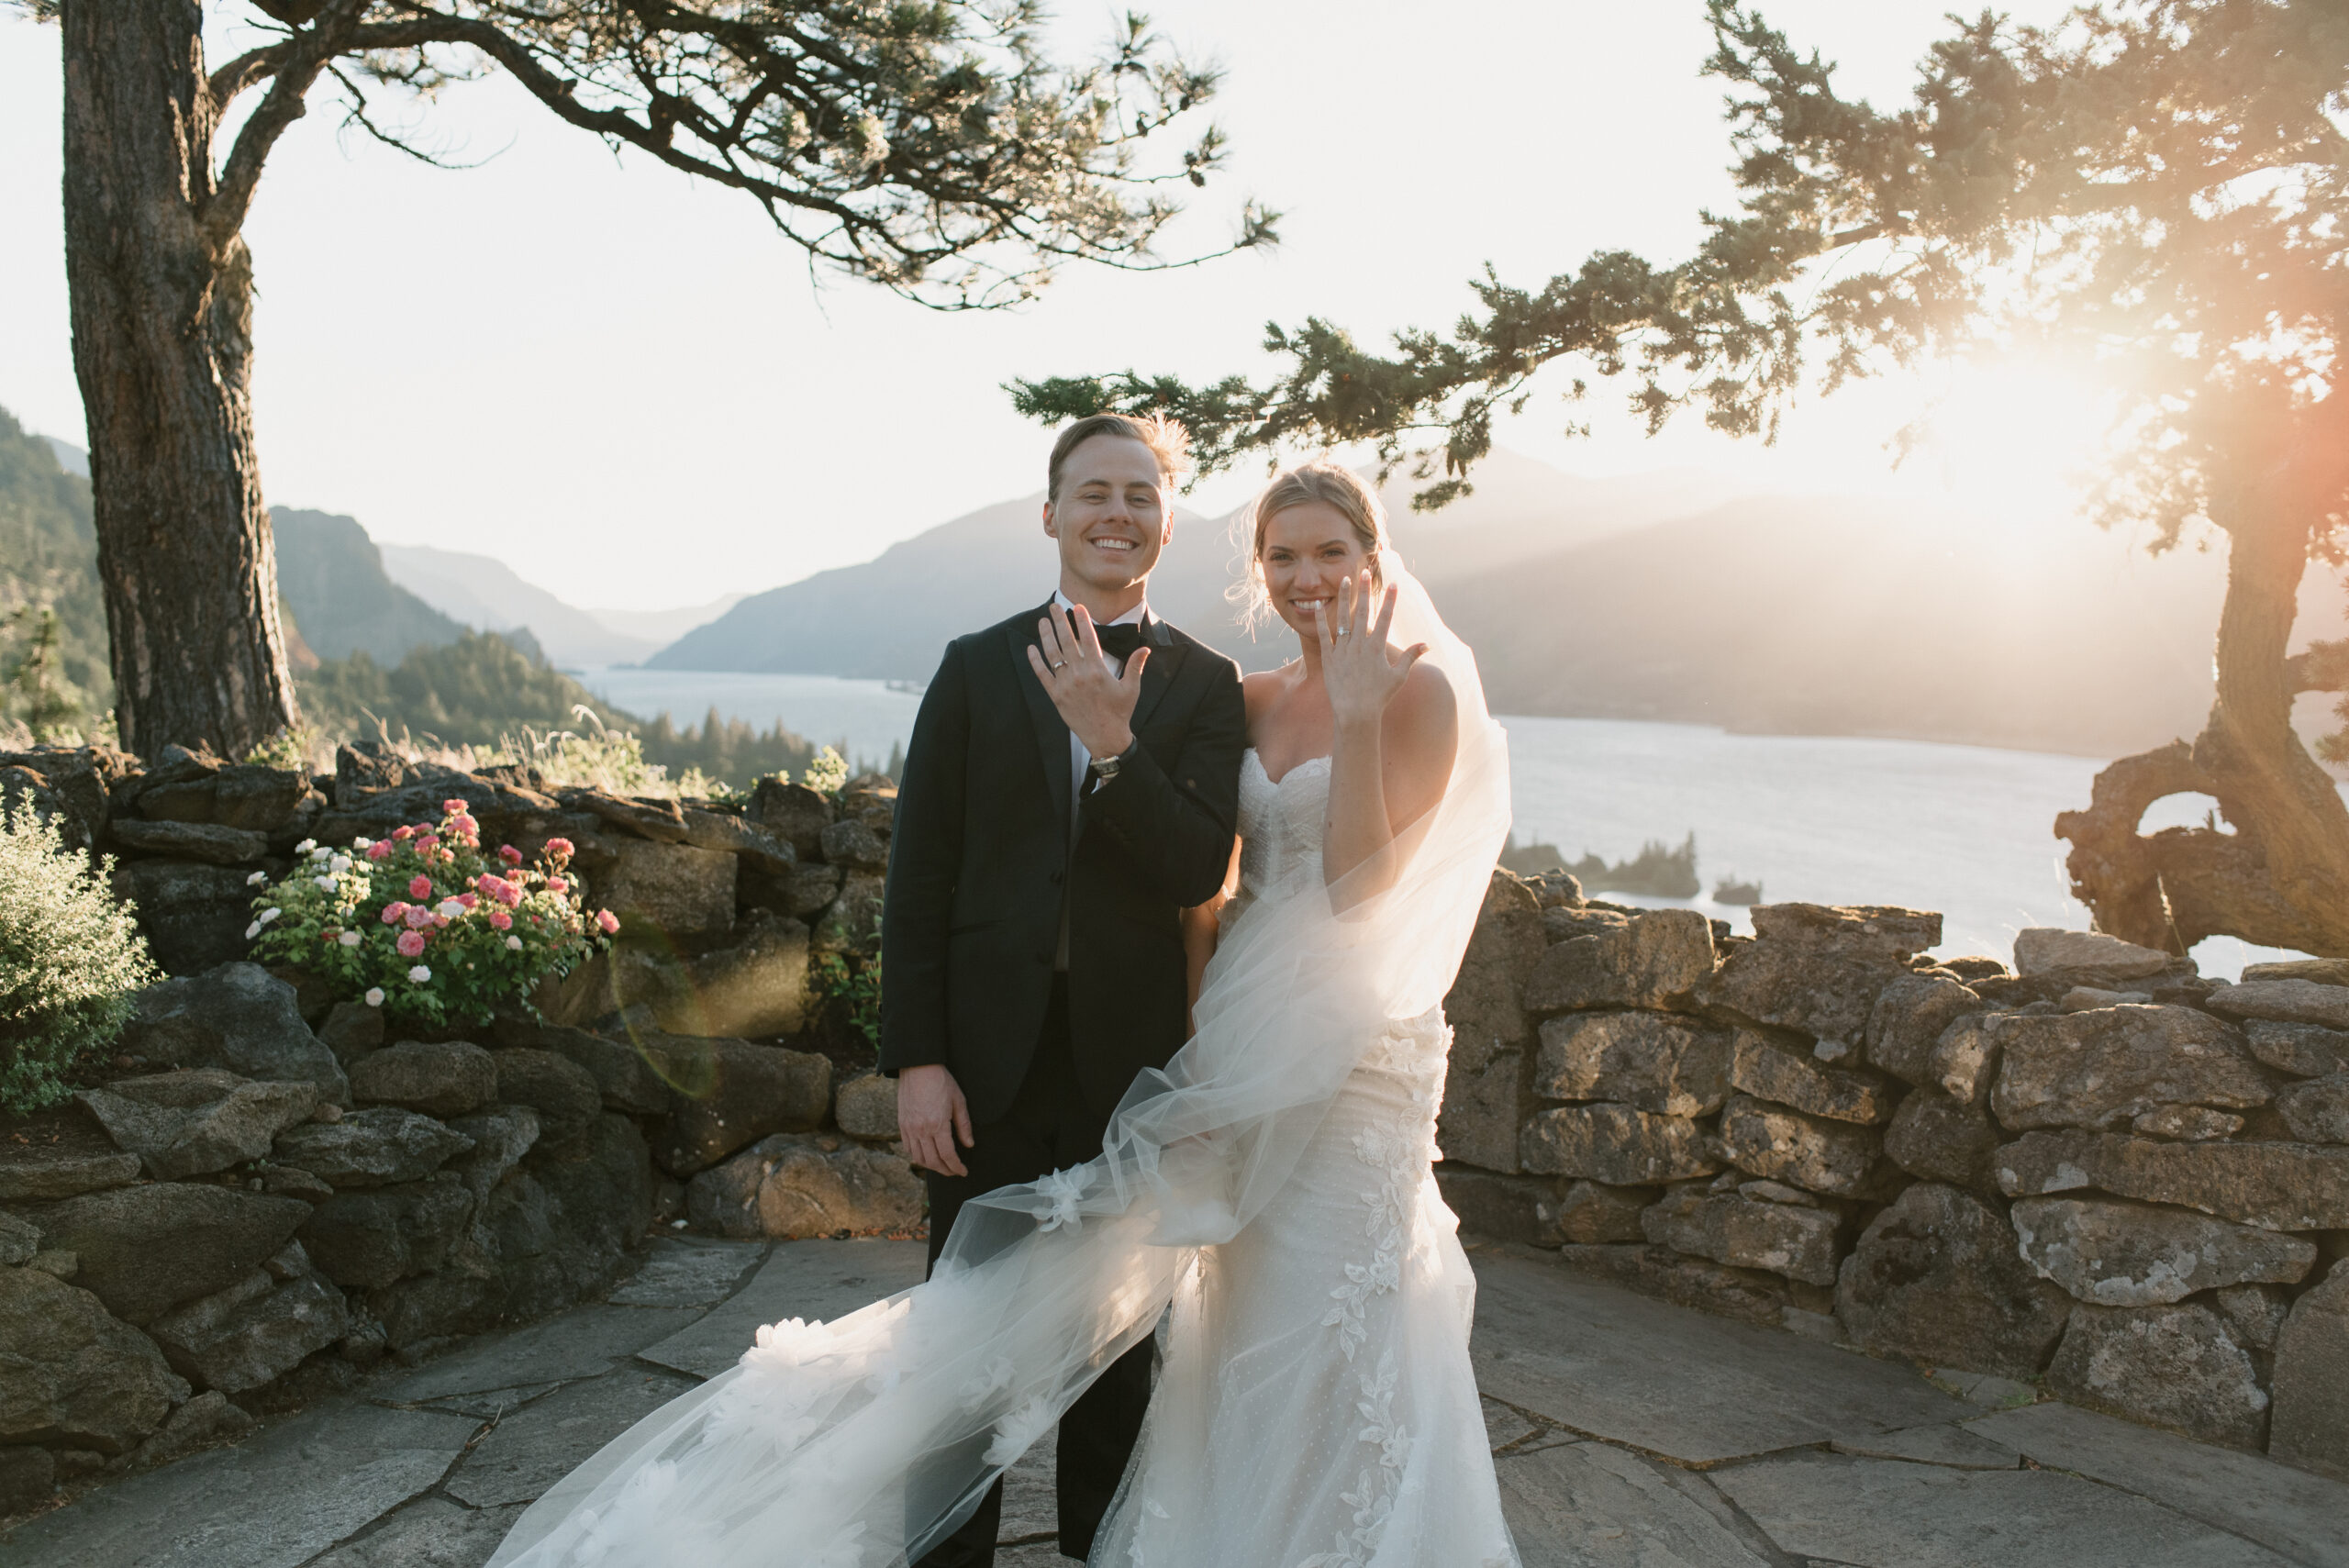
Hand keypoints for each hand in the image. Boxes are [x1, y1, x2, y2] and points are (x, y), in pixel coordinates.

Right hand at [898, 1064, 972, 1176]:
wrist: (918, 1067)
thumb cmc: (941, 1081)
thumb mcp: (959, 1101)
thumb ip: (964, 1125)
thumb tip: (969, 1144)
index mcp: (938, 1125)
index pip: (948, 1155)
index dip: (956, 1167)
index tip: (963, 1171)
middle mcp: (921, 1130)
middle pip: (933, 1161)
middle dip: (945, 1170)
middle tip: (954, 1172)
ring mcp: (909, 1128)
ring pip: (918, 1158)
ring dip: (931, 1166)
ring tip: (941, 1166)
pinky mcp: (902, 1124)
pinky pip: (908, 1148)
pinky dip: (917, 1156)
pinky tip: (926, 1156)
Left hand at [1027, 605, 1147, 760]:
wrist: (1105, 737)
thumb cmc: (1120, 712)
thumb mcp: (1131, 688)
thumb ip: (1136, 666)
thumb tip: (1145, 649)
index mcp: (1098, 670)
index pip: (1088, 638)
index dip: (1082, 621)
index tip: (1078, 607)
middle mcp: (1079, 675)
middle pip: (1067, 641)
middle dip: (1059, 621)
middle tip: (1054, 607)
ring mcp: (1065, 685)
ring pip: (1052, 655)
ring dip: (1046, 636)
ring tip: (1042, 621)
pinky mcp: (1056, 696)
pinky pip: (1042, 675)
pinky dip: (1036, 661)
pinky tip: (1031, 648)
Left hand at [1318, 571, 1426, 729]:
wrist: (1356, 713)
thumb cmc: (1379, 697)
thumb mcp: (1398, 677)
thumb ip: (1410, 657)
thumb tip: (1426, 645)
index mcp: (1377, 647)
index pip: (1385, 617)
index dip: (1390, 600)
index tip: (1393, 583)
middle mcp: (1360, 645)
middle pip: (1363, 611)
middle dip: (1365, 590)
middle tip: (1364, 571)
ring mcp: (1343, 650)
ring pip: (1343, 618)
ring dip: (1344, 598)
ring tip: (1344, 580)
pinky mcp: (1329, 657)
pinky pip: (1323, 635)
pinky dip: (1320, 620)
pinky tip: (1317, 605)